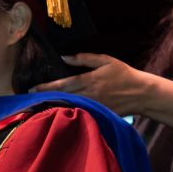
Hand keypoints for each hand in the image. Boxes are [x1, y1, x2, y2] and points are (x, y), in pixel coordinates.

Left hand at [30, 53, 157, 116]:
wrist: (142, 93)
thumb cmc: (123, 74)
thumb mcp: (105, 60)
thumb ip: (84, 58)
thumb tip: (64, 57)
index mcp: (91, 80)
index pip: (65, 84)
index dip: (48, 86)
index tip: (33, 88)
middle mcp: (91, 94)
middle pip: (64, 97)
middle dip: (46, 97)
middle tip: (30, 98)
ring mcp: (94, 106)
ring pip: (70, 107)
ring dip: (54, 106)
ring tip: (39, 105)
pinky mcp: (99, 114)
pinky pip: (80, 114)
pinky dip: (68, 113)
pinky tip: (57, 113)